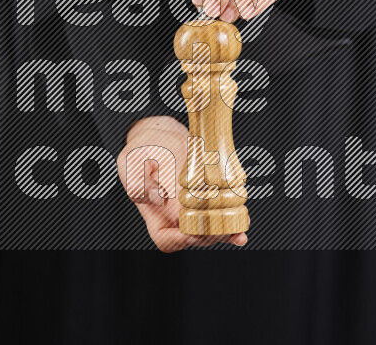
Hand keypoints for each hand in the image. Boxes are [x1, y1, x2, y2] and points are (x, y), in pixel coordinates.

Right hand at [117, 116, 247, 251]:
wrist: (160, 134)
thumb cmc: (142, 149)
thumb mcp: (131, 161)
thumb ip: (138, 182)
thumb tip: (158, 198)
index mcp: (154, 214)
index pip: (166, 239)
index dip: (179, 241)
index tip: (192, 232)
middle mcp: (176, 216)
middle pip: (195, 237)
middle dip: (211, 236)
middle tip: (224, 229)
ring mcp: (194, 208)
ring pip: (212, 228)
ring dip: (227, 231)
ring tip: (239, 227)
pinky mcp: (208, 197)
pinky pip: (223, 212)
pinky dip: (234, 216)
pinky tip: (244, 216)